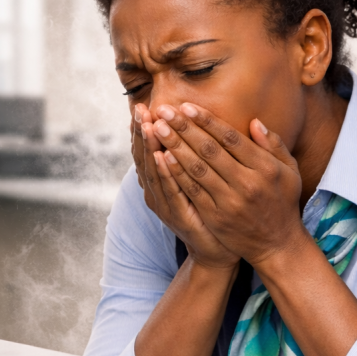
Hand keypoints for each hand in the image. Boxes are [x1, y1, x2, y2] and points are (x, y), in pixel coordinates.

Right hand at [131, 103, 239, 270]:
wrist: (216, 249)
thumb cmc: (209, 212)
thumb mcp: (197, 181)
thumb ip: (191, 156)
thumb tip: (188, 126)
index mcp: (161, 181)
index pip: (148, 150)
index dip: (143, 129)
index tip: (142, 105)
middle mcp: (158, 192)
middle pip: (145, 157)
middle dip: (142, 133)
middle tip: (140, 109)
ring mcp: (165, 205)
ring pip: (154, 172)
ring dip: (150, 148)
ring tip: (147, 125)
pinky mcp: (178, 217)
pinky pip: (170, 191)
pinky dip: (165, 173)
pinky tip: (163, 156)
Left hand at [151, 103, 306, 268]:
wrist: (277, 245)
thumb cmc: (283, 203)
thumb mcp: (290, 171)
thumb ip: (274, 145)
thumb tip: (254, 121)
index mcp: (265, 168)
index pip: (231, 138)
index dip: (207, 121)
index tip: (186, 106)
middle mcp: (247, 183)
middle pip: (210, 150)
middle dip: (184, 128)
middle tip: (163, 110)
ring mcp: (230, 202)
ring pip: (197, 169)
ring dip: (175, 146)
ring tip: (157, 128)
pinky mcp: (217, 217)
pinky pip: (193, 191)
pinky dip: (176, 174)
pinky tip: (162, 158)